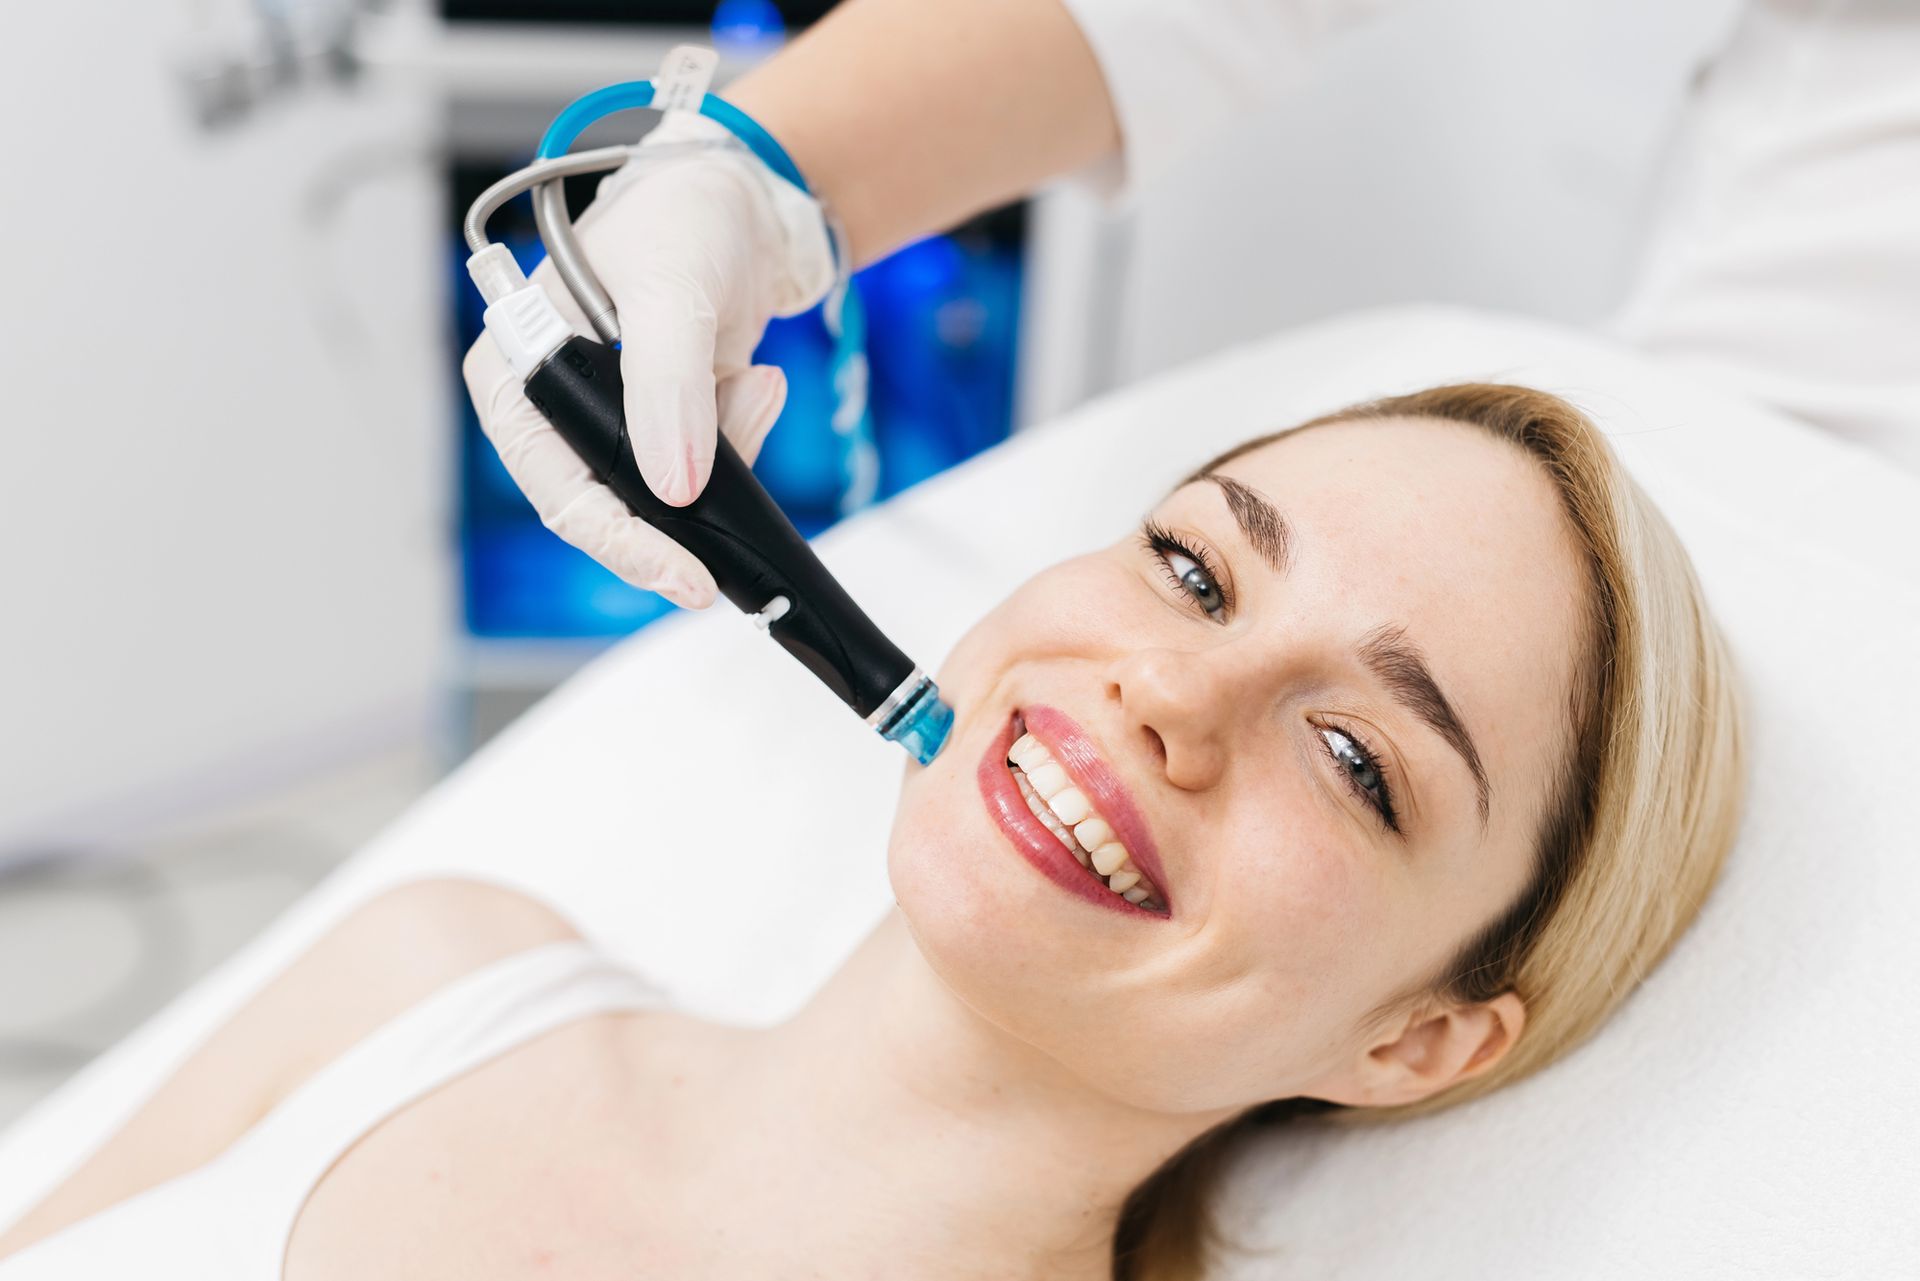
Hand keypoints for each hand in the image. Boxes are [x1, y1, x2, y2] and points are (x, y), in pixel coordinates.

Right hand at [460, 112, 835, 608]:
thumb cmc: (679, 220)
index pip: (554, 485)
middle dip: (679, 516)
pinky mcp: (662, 424)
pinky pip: (703, 468)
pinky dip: (740, 436)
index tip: (682, 575)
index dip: (617, 539)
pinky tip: (756, 382)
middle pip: (605, 507)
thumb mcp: (670, 293)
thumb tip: (672, 485)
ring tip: (754, 385)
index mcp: (516, 372)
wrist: (741, 202)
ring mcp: (609, 420)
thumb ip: (667, 388)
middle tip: (726, 552)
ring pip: (664, 495)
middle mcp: (552, 405)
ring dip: (724, 455)